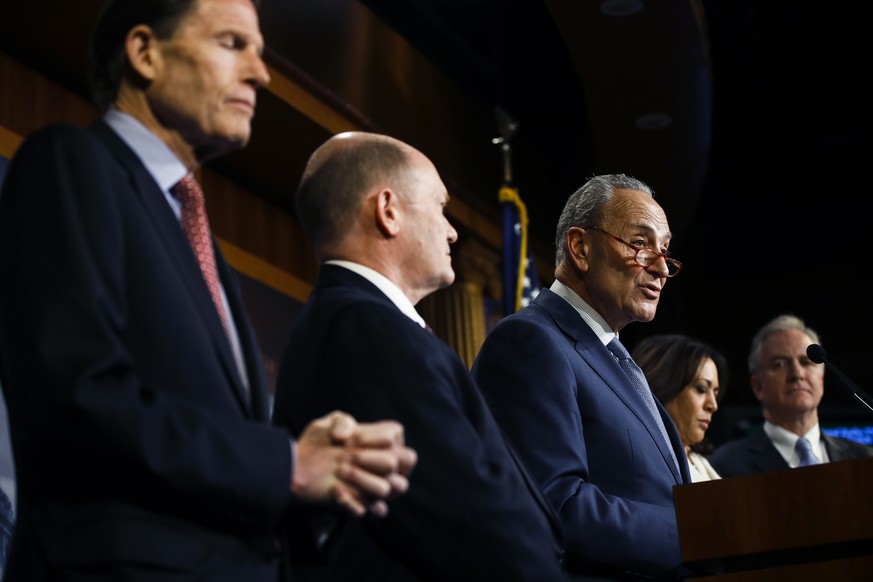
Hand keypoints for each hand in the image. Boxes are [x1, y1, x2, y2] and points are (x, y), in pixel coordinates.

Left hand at [292, 410, 416, 516]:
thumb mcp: (329, 424)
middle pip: (405, 460)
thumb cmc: (319, 443)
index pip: (396, 434)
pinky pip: (376, 511)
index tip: (352, 438)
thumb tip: (346, 437)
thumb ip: (342, 421)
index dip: (375, 435)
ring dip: (364, 479)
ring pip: (391, 487)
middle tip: (349, 457)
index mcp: (381, 441)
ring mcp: (376, 486)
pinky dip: (354, 503)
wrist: (298, 467)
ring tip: (340, 472)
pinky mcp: (364, 505)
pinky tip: (336, 492)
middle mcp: (384, 464)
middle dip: (375, 458)